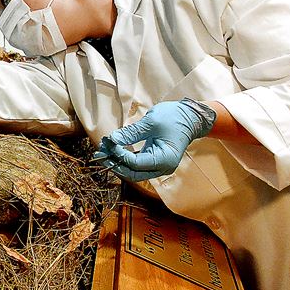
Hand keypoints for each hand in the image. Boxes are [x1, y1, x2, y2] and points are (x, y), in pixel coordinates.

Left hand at [93, 98, 215, 180]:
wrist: (190, 117)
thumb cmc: (173, 118)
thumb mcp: (151, 122)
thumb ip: (131, 133)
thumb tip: (112, 140)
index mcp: (165, 160)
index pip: (135, 163)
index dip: (119, 154)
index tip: (107, 143)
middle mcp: (163, 168)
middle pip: (133, 172)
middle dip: (115, 163)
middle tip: (98, 154)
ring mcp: (160, 166)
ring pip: (134, 171)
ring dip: (118, 162)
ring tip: (102, 153)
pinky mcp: (155, 161)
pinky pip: (137, 165)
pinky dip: (125, 159)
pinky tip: (113, 152)